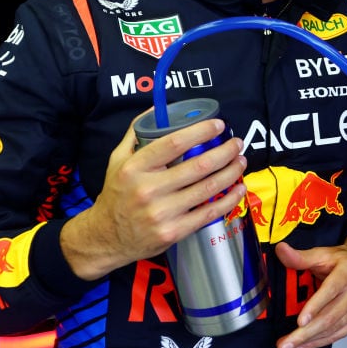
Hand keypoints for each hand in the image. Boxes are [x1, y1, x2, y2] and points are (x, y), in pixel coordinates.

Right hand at [61, 111, 246, 279]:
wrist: (106, 238)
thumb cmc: (116, 194)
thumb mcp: (117, 159)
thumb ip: (136, 133)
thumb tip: (156, 109)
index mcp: (135, 167)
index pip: (175, 142)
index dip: (201, 131)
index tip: (219, 125)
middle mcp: (148, 189)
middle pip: (199, 165)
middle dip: (225, 151)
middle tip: (237, 144)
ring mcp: (162, 213)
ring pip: (208, 188)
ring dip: (231, 172)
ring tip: (241, 162)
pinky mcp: (173, 232)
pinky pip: (209, 213)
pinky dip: (229, 200)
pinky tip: (239, 189)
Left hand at [275, 234, 346, 347]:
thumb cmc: (341, 260)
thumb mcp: (321, 254)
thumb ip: (300, 256)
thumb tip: (280, 250)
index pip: (330, 290)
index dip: (315, 306)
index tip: (300, 321)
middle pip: (330, 316)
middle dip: (305, 333)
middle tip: (285, 343)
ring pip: (334, 328)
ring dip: (310, 340)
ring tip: (290, 346)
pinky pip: (340, 333)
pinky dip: (321, 342)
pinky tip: (305, 345)